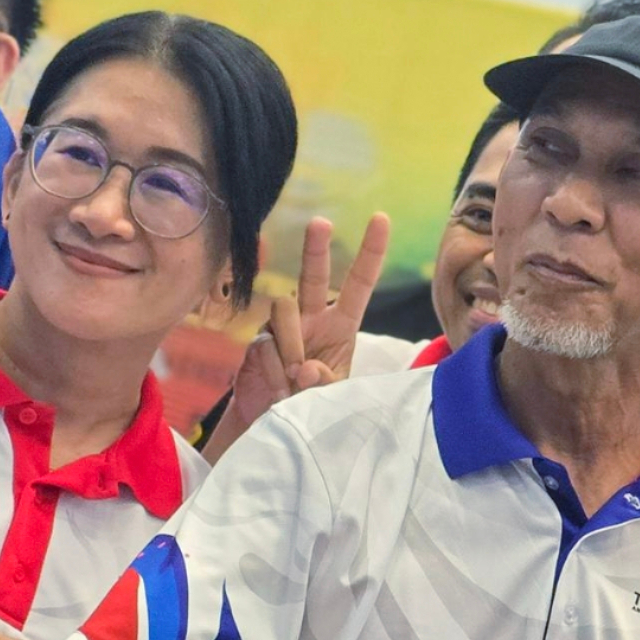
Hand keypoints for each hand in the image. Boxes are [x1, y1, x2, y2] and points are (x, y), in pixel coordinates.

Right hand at [205, 213, 392, 460]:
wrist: (276, 420)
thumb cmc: (315, 402)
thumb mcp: (334, 395)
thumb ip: (327, 383)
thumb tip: (304, 367)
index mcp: (342, 324)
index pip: (358, 283)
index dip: (370, 252)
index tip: (381, 218)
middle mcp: (312, 317)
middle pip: (314, 275)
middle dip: (316, 248)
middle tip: (321, 222)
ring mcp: (282, 326)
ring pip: (284, 308)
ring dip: (292, 343)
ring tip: (294, 378)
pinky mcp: (259, 341)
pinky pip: (266, 343)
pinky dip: (274, 369)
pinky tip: (277, 387)